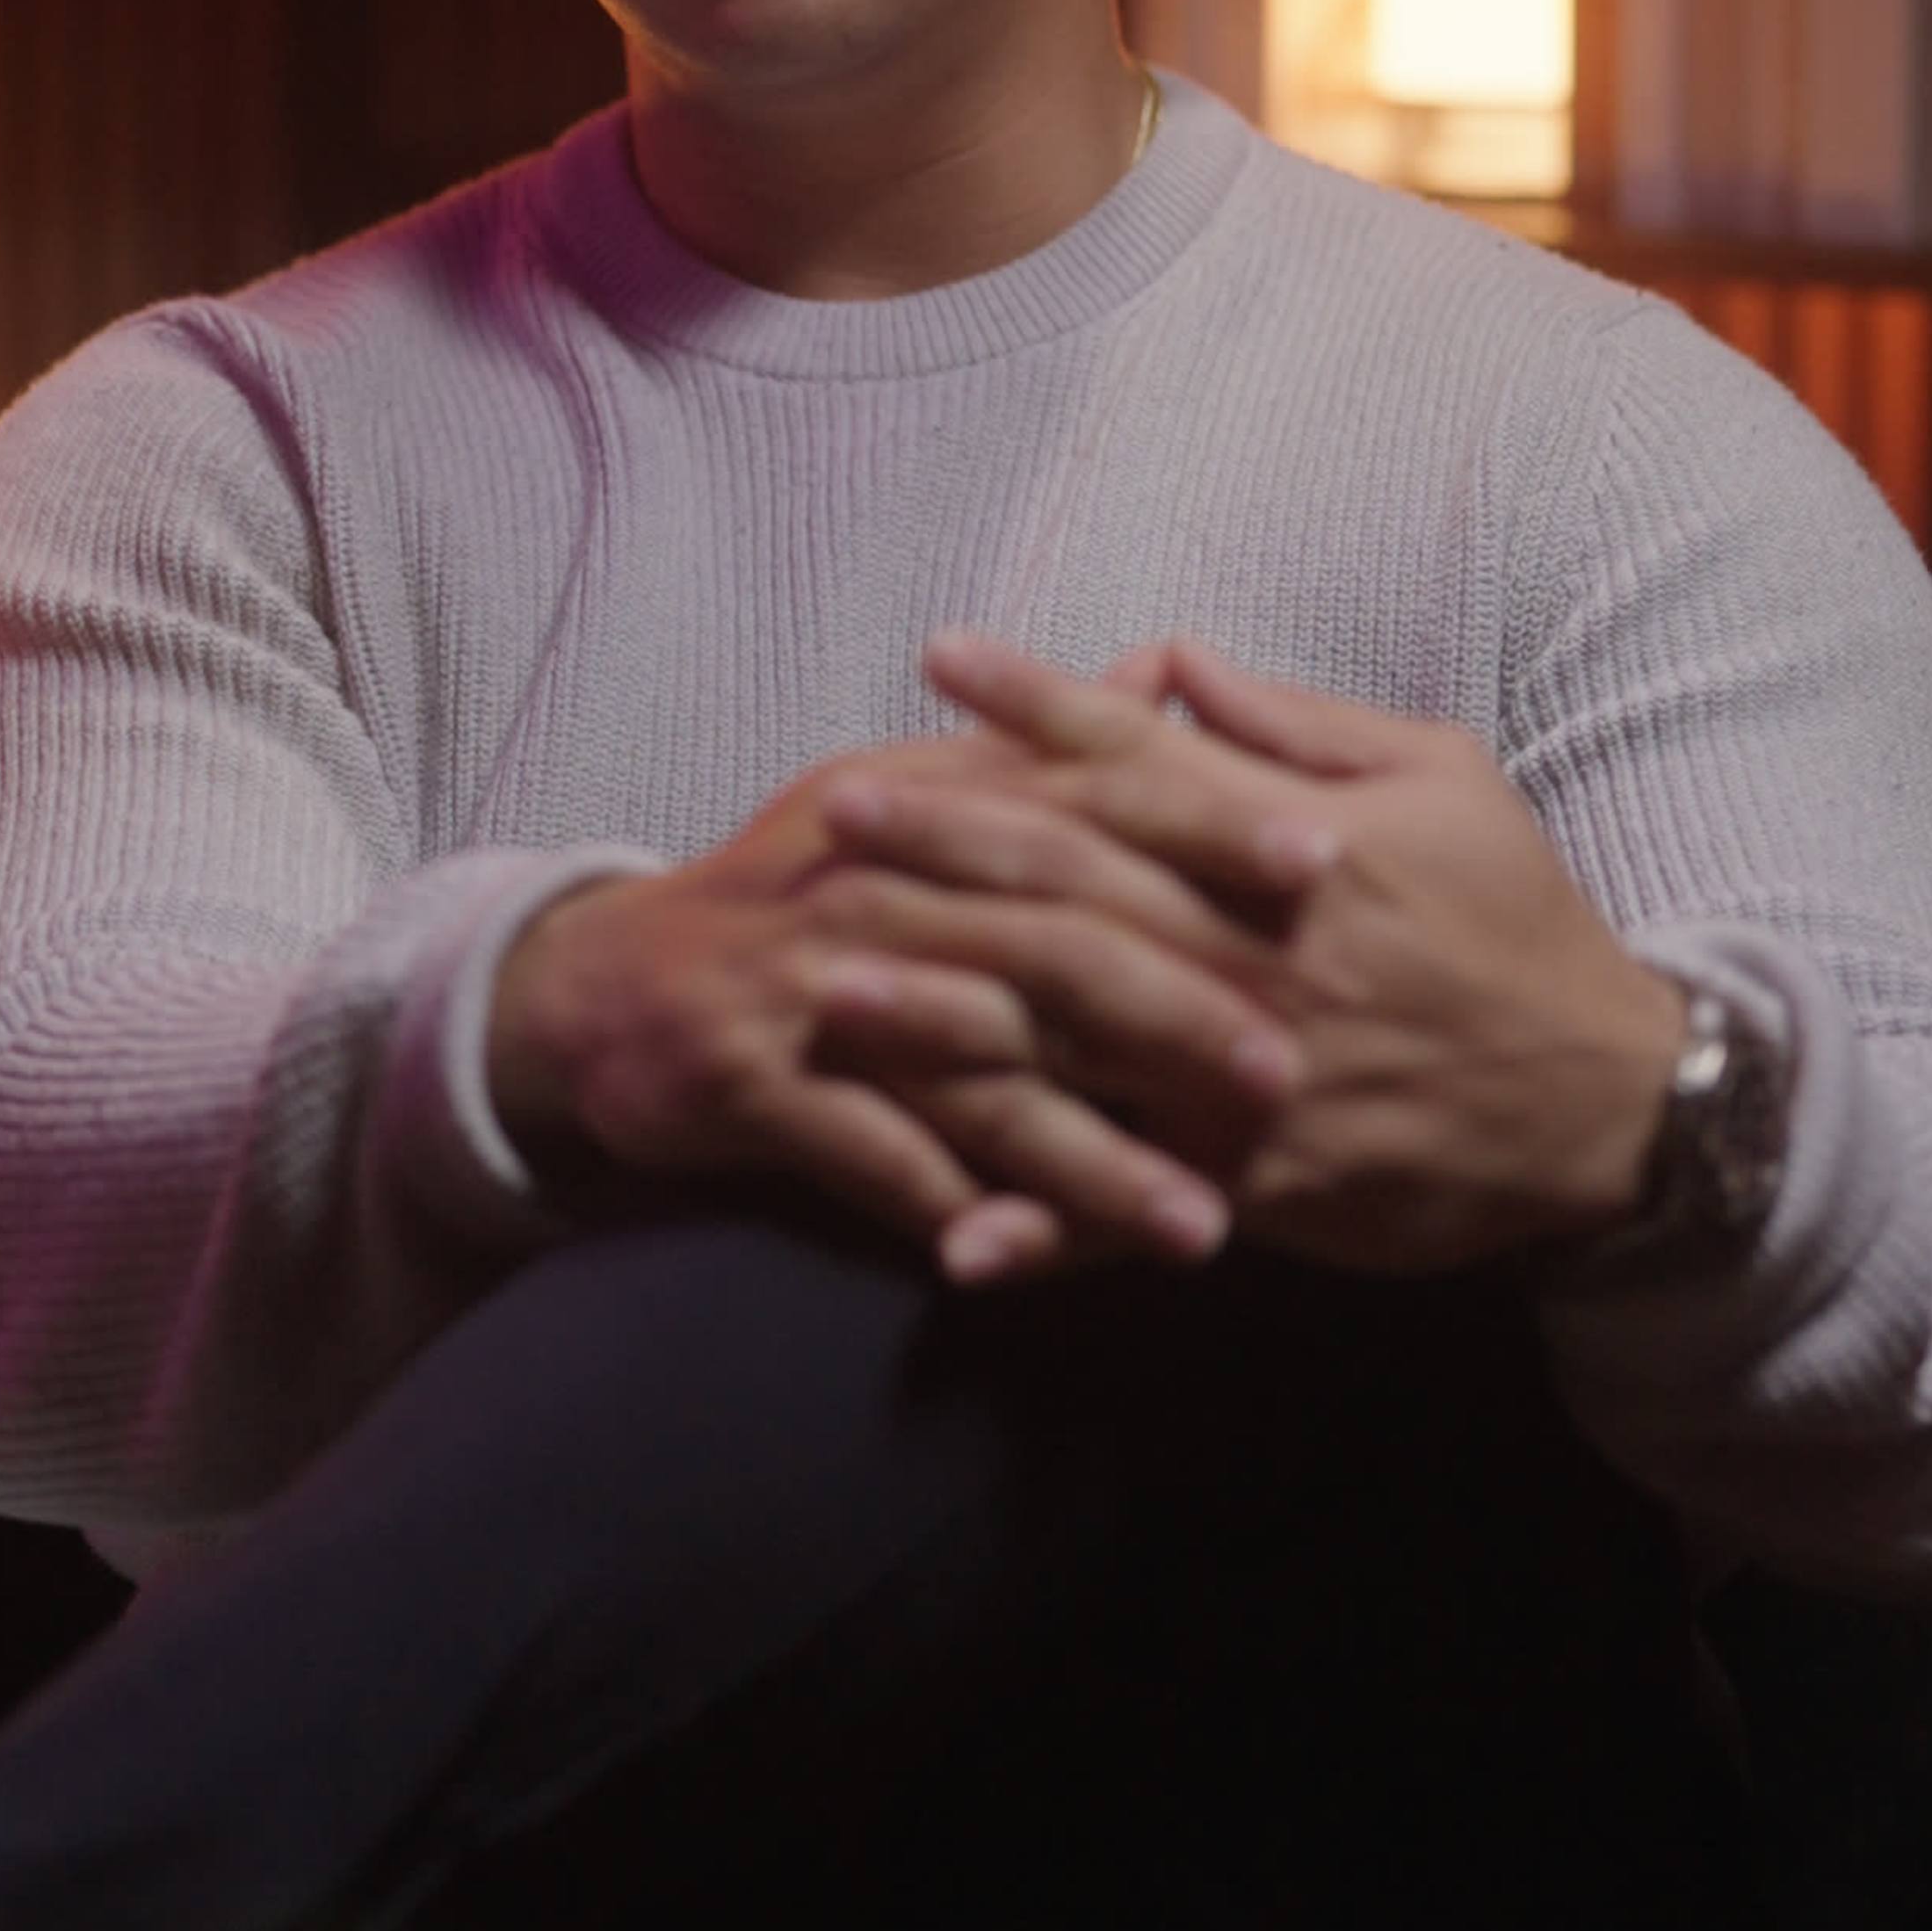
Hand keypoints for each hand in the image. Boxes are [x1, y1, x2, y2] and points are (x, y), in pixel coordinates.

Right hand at [487, 731, 1300, 1284]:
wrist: (607, 983)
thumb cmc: (793, 888)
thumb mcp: (907, 787)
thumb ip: (1040, 743)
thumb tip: (1165, 667)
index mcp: (923, 799)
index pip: (1085, 802)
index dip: (1205, 830)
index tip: (1324, 866)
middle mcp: (875, 880)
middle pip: (1046, 941)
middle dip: (1174, 1012)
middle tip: (1287, 1076)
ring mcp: (812, 985)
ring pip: (975, 1074)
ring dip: (1091, 1160)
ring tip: (1199, 1227)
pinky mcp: (754, 1082)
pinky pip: (870, 1155)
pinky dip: (950, 1209)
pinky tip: (1032, 1263)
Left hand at [829, 633, 1685, 1278]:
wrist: (1616, 1105)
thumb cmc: (1522, 923)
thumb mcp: (1442, 779)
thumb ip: (1298, 723)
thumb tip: (1171, 661)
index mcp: (1302, 844)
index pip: (1146, 758)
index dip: (1041, 699)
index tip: (941, 653)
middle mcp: (1261, 952)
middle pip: (1081, 885)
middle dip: (952, 840)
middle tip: (837, 808)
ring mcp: (1254, 1075)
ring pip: (1080, 1040)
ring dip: (949, 1014)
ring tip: (833, 983)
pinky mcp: (1263, 1182)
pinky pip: (1136, 1207)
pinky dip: (1048, 1227)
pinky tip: (951, 1238)